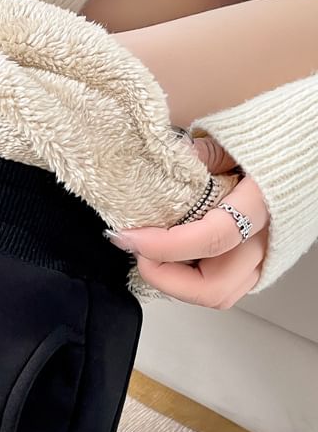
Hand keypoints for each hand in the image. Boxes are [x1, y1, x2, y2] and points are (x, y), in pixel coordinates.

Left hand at [106, 135, 269, 308]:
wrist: (300, 153)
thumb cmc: (269, 145)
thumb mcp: (234, 138)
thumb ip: (203, 152)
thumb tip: (168, 160)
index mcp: (262, 202)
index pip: (213, 238)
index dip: (164, 246)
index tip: (130, 237)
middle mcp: (267, 238)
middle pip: (214, 286)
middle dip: (164, 276)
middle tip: (137, 248)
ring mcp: (265, 256)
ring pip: (219, 294)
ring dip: (177, 282)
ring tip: (151, 253)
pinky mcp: (259, 263)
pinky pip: (224, 286)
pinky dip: (192, 279)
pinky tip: (172, 256)